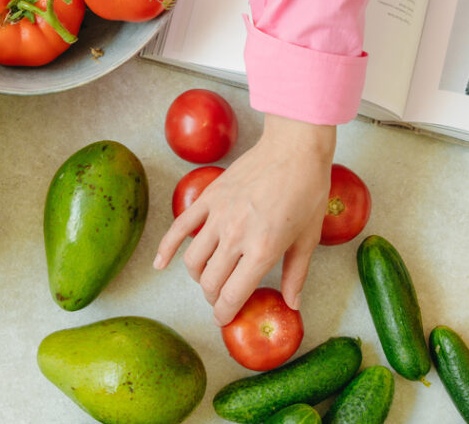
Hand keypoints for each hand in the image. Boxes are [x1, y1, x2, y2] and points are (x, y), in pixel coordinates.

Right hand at [154, 114, 335, 325]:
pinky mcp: (208, 198)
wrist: (294, 149)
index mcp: (263, 250)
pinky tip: (160, 263)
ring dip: (198, 277)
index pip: (231, 296)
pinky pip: (179, 227)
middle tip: (222, 299)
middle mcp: (236, 236)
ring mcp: (218, 216)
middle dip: (213, 298)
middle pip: (209, 283)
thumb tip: (292, 304)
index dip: (225, 314)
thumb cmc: (307, 191)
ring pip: (193, 261)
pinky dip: (166, 248)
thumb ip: (296, 274)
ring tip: (209, 278)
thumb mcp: (308, 238)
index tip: (225, 319)